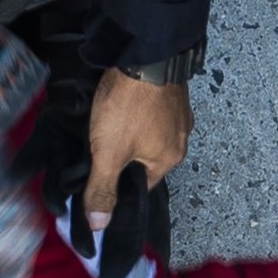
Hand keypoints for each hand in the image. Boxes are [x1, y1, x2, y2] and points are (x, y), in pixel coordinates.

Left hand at [83, 68, 191, 230]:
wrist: (144, 52)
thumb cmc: (129, 105)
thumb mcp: (108, 153)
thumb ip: (103, 189)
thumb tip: (99, 226)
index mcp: (170, 158)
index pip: (140, 184)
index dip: (117, 183)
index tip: (96, 175)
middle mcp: (180, 137)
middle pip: (145, 158)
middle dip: (122, 155)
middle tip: (97, 144)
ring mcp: (177, 111)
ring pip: (148, 132)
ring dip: (128, 131)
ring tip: (105, 123)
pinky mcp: (169, 90)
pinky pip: (149, 111)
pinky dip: (135, 112)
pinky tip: (119, 104)